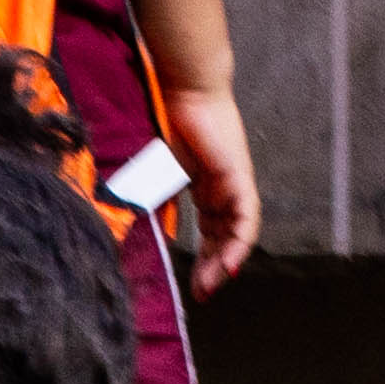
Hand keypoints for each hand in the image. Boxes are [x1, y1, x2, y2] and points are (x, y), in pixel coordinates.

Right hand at [158, 78, 261, 290]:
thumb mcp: (156, 172)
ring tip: (212, 285)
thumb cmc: (165, 121)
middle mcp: (223, 190)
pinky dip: (238, 243)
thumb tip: (139, 232)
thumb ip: (155, 200)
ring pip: (236, 233)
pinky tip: (228, 264)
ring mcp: (234, 184)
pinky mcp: (239, 178)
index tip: (193, 285)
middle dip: (213, 268)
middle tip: (201, 294)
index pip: (210, 232)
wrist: (182, 89)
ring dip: (224, 261)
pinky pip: (245, 218)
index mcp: (205, 188)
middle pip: (224, 238)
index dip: (204, 259)